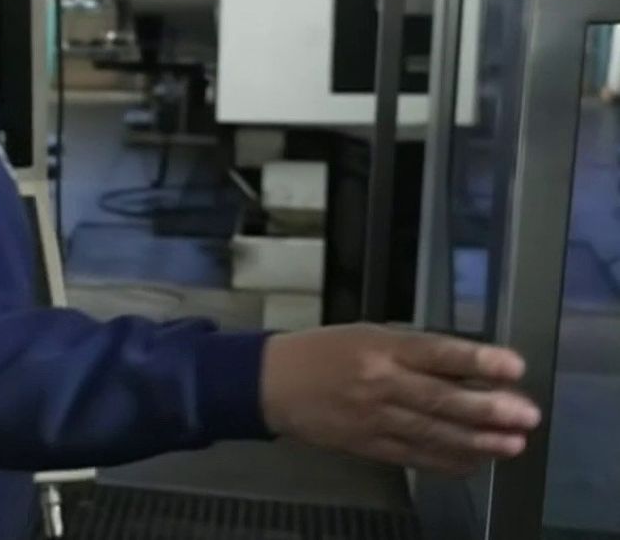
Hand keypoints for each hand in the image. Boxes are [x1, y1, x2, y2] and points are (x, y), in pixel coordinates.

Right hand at [260, 324, 540, 475]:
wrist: (271, 383)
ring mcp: (373, 417)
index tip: (514, 366)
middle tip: (526, 415)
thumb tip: (469, 368)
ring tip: (512, 444)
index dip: (476, 359)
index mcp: (379, 347)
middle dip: (487, 408)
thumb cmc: (324, 351)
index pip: (435, 352)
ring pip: (432, 432)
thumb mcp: (367, 336)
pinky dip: (446, 461)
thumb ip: (413, 351)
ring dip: (477, 441)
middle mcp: (379, 382)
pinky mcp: (366, 445)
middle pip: (440, 398)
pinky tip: (474, 462)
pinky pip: (413, 456)